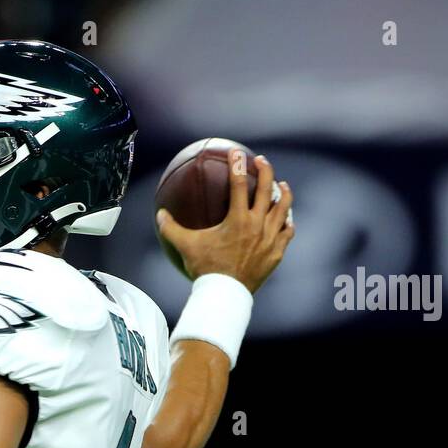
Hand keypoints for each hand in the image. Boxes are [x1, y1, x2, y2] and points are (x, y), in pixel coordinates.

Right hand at [157, 152, 293, 292]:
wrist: (226, 295)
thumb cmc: (205, 269)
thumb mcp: (186, 246)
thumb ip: (171, 229)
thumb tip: (160, 214)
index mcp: (237, 219)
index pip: (238, 184)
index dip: (238, 164)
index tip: (237, 152)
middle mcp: (258, 224)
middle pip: (268, 189)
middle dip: (265, 170)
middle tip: (261, 161)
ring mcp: (270, 238)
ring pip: (283, 208)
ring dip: (283, 193)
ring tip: (282, 185)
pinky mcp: (277, 252)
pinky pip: (287, 231)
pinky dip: (287, 222)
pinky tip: (286, 218)